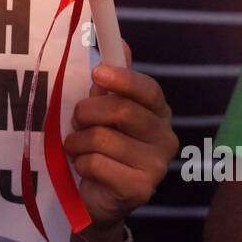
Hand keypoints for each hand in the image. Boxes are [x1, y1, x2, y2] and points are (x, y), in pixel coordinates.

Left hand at [63, 42, 177, 232]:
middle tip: (76, 121)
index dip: (122, 78)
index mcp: (158, 114)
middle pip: (121, 111)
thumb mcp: (102, 112)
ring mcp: (157, 166)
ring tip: (78, 148)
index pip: (148, 89)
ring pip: (102, 138)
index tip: (97, 73)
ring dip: (78, 142)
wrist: (97, 200)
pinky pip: (96, 163)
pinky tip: (85, 169)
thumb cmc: (99, 148)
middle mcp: (165, 138)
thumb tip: (120, 42)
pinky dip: (81, 163)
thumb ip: (112, 82)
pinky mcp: (141, 189)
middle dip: (87, 112)